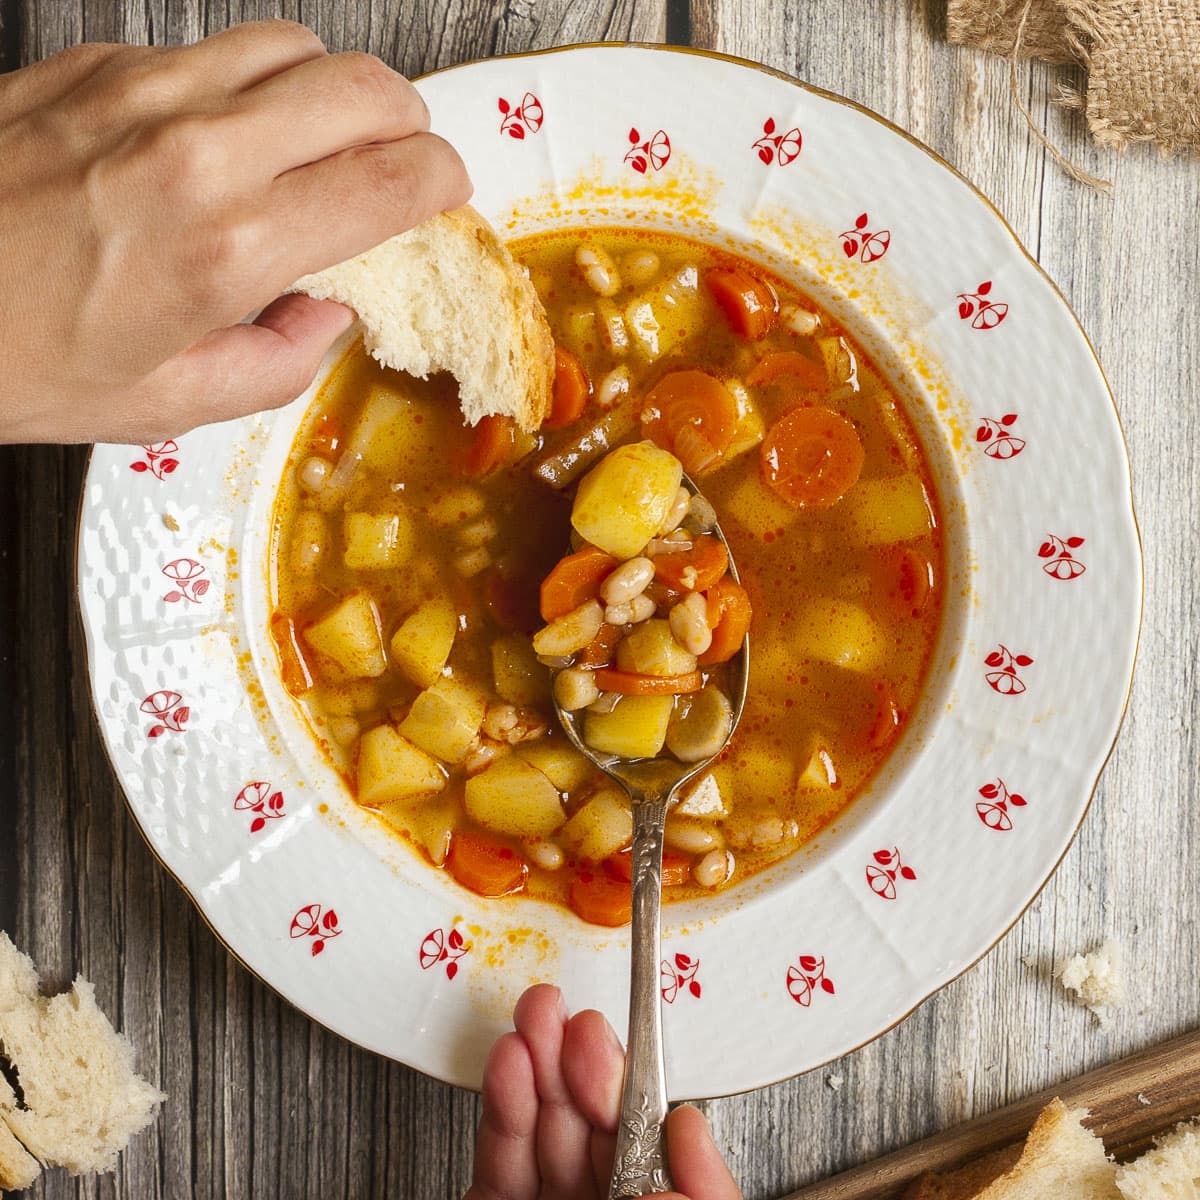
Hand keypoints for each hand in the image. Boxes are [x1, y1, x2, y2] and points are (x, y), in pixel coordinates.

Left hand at [0, 21, 469, 443]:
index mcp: (228, 248)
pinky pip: (212, 48)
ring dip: (335, 90)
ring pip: (294, 46)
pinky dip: (251, 82)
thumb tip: (327, 317)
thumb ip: (280, 362)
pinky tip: (234, 130)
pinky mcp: (97, 65)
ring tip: (327, 139)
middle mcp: (196, 151)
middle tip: (405, 159)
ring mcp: (142, 93)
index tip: (446, 194)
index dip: (442, 181)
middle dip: (409, 122)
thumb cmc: (14, 355)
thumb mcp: (170, 404)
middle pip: (362, 87)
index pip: (390, 179)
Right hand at [467, 984, 741, 1199]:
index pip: (664, 1144)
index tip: (638, 1043)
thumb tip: (688, 1127)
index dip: (648, 1088)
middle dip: (588, 1062)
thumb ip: (698, 1196)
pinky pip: (501, 1158)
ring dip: (542, 1062)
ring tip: (540, 1013)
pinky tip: (511, 1059)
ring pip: (549, 1129)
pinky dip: (503, 1104)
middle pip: (602, 1126)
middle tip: (581, 1022)